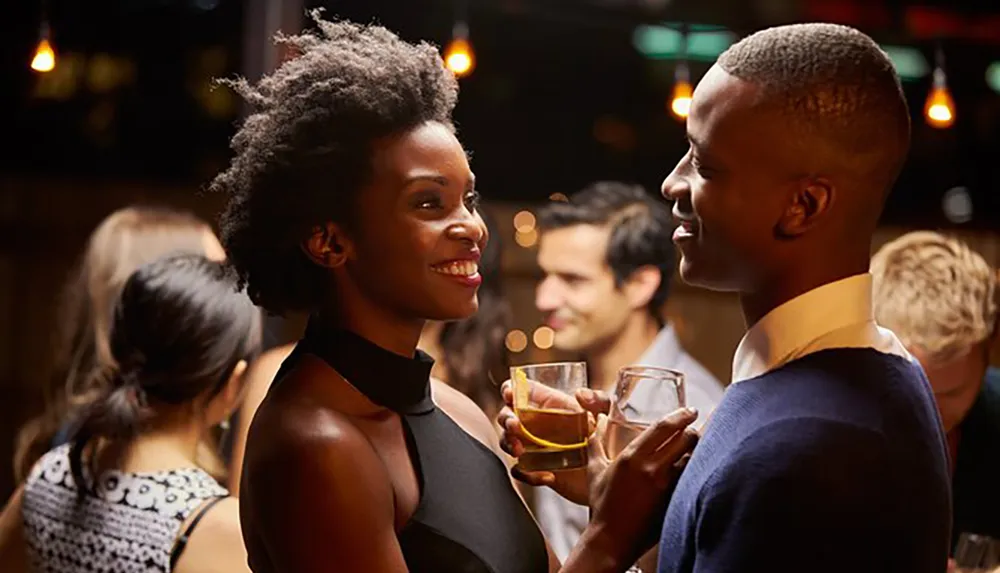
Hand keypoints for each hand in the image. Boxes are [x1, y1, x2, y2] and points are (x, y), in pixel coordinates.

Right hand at [496, 380, 610, 504]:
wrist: (615, 475)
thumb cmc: (612, 436)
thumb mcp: (611, 414)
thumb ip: (600, 400)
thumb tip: (580, 394)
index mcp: (551, 405)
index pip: (521, 391)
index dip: (510, 390)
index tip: (510, 395)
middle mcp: (538, 424)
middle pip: (507, 415)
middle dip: (506, 419)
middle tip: (515, 426)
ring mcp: (536, 448)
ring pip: (507, 442)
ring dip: (508, 444)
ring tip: (521, 451)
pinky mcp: (539, 470)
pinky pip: (521, 471)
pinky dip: (527, 474)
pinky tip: (547, 476)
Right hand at [583, 407, 698, 567]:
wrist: (611, 539)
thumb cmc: (602, 505)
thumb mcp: (595, 472)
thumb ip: (596, 445)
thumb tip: (597, 424)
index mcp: (631, 457)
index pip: (664, 427)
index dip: (681, 415)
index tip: (689, 411)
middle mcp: (650, 468)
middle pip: (685, 439)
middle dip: (694, 430)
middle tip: (695, 427)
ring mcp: (665, 485)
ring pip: (693, 457)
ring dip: (697, 449)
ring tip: (697, 446)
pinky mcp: (674, 500)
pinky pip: (692, 477)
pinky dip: (695, 469)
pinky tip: (696, 468)